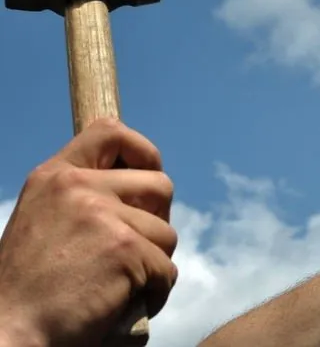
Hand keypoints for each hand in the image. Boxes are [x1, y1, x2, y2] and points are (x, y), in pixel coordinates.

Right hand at [0, 119, 177, 346]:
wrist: (8, 333)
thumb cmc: (29, 290)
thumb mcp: (45, 222)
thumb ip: (84, 200)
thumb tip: (142, 192)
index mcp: (54, 176)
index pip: (111, 130)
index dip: (143, 151)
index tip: (148, 177)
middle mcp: (77, 186)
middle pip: (160, 185)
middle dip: (159, 220)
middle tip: (139, 250)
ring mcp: (102, 215)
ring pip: (166, 233)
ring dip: (155, 264)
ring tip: (122, 286)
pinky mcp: (124, 248)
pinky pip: (166, 269)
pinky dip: (155, 292)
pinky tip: (126, 305)